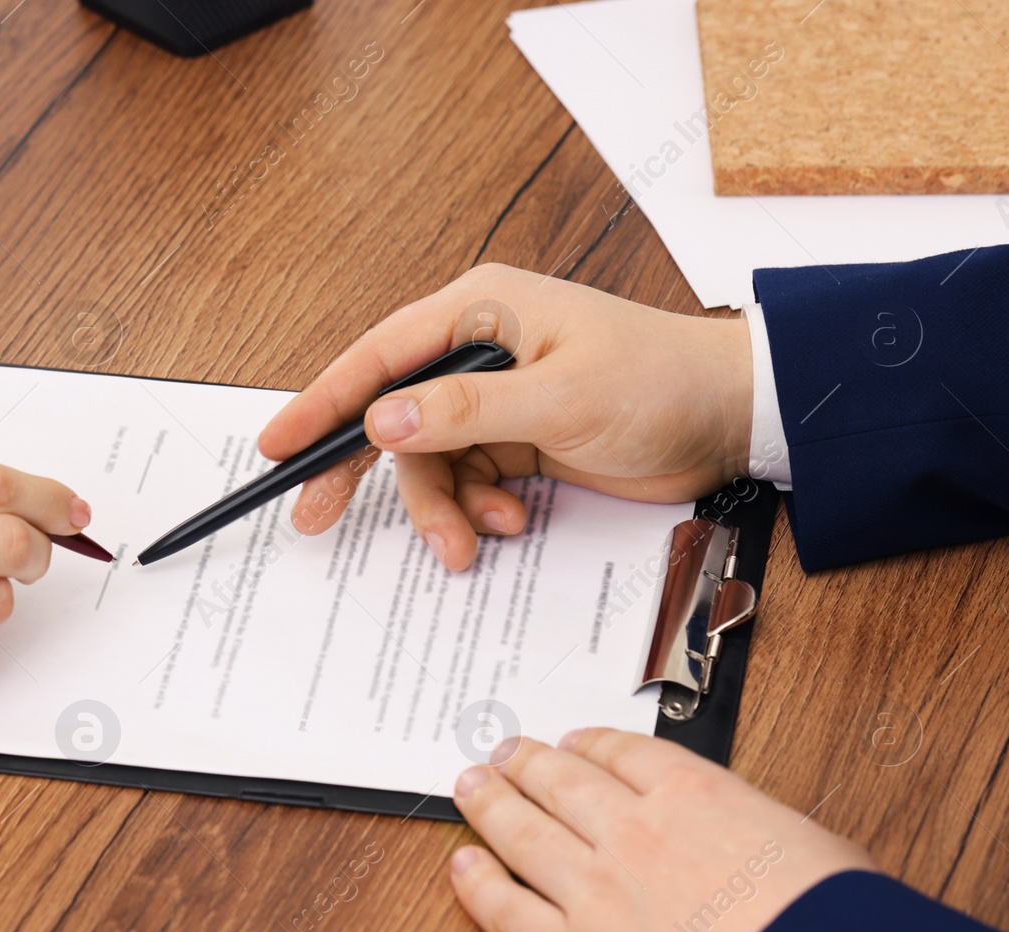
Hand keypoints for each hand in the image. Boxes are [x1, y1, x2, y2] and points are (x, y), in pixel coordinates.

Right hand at [257, 265, 752, 570]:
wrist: (731, 420)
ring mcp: (497, 400)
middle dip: (363, 471)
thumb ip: (466, 411)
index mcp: (482, 312)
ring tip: (471, 543)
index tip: (277, 444)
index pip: (380, 356)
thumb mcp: (560, 397)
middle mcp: (480, 351)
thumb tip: (384, 419)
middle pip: (392, 415)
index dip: (322, 400)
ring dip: (443, 509)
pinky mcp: (517, 440)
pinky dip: (477, 513)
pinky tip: (509, 524)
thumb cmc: (659, 382)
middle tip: (315, 518)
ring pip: (429, 463)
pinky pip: (466, 483)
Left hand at [448, 731, 873, 931]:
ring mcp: (595, 892)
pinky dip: (477, 884)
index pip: (621, 753)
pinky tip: (462, 866)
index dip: (585, 745)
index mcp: (695, 794)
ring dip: (490, 804)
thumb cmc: (839, 930)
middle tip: (504, 754)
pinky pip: (506, 911)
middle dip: (526, 764)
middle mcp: (633, 831)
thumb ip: (755, 830)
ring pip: (521, 832)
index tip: (569, 744)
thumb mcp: (812, 847)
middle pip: (560, 782)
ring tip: (471, 787)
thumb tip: (747, 841)